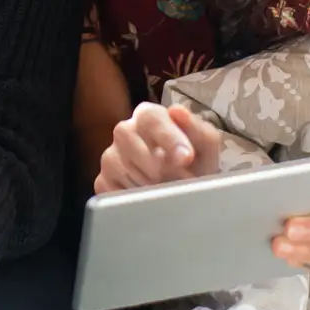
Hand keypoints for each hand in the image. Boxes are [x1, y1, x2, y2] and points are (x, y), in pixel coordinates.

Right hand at [94, 103, 221, 192]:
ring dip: (145, 182)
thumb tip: (177, 111)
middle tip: (172, 177)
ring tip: (162, 188)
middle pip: (125, 134)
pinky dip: (131, 196)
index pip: (150, 117)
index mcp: (150, 116)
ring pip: (117, 164)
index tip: (185, 158)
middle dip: (153, 162)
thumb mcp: (206, 149)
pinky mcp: (103, 180)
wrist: (188, 196)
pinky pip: (109, 187)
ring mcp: (111, 156)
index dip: (168, 136)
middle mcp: (126, 131)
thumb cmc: (195, 166)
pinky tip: (146, 197)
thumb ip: (198, 130)